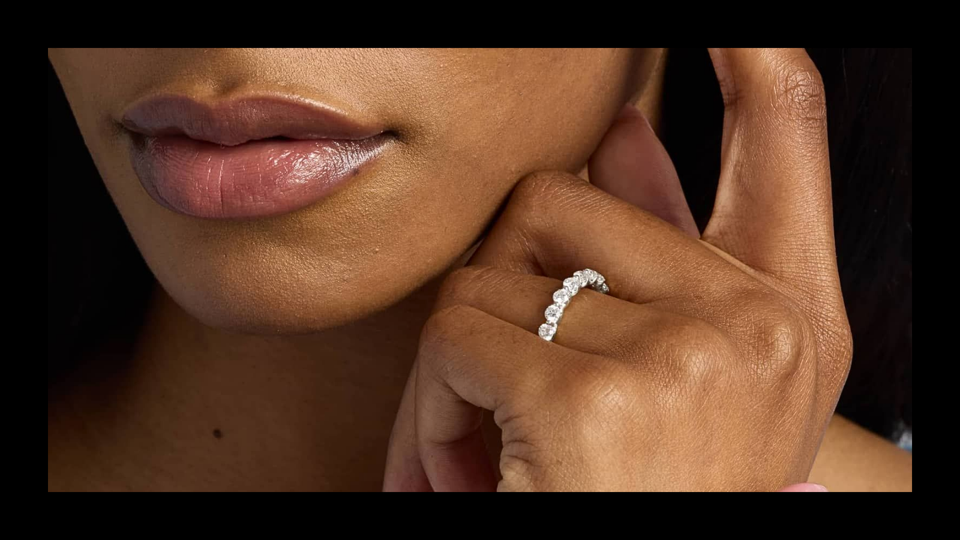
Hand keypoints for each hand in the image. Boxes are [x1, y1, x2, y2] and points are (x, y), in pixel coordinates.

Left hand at [383, 48, 851, 491]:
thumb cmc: (648, 498)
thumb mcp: (675, 381)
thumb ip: (654, 248)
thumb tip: (626, 131)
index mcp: (791, 314)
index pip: (791, 136)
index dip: (757, 60)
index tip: (729, 21)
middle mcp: (759, 324)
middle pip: (559, 201)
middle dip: (501, 287)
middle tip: (503, 387)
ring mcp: (690, 357)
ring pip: (493, 272)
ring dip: (461, 358)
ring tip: (492, 445)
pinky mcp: (598, 402)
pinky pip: (461, 336)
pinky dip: (437, 404)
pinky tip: (476, 472)